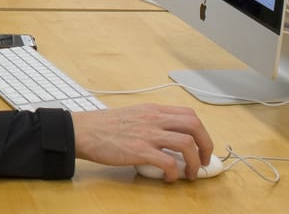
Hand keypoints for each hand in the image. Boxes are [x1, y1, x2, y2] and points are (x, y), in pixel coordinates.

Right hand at [71, 104, 214, 181]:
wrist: (83, 131)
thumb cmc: (104, 126)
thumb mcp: (133, 115)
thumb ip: (152, 122)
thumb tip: (169, 138)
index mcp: (153, 110)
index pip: (189, 114)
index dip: (202, 132)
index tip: (201, 146)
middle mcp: (154, 119)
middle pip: (194, 126)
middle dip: (206, 146)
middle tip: (203, 161)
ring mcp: (147, 134)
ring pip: (186, 144)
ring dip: (194, 163)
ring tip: (191, 174)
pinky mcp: (139, 150)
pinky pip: (168, 163)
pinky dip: (174, 174)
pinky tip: (169, 178)